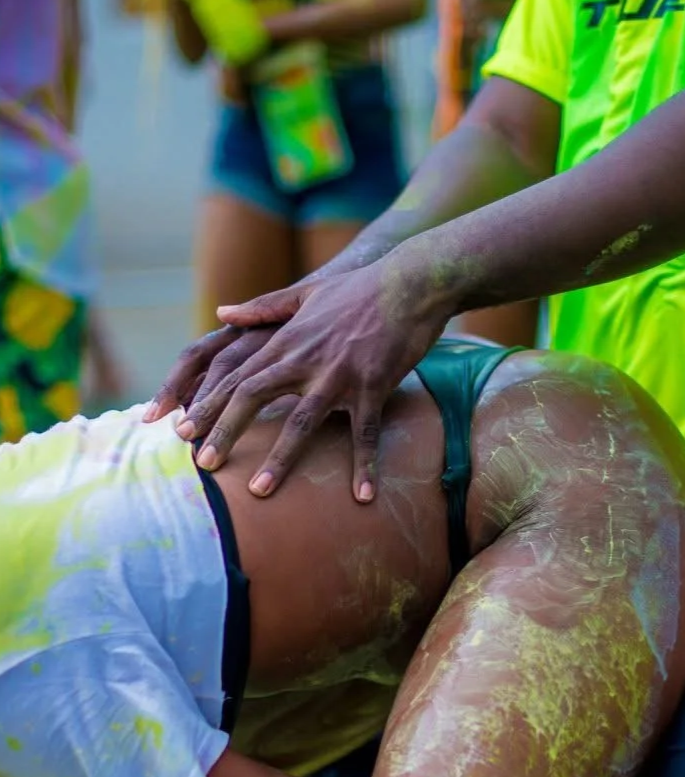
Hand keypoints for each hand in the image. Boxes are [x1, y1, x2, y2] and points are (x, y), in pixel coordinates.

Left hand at [151, 252, 451, 501]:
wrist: (411, 280)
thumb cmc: (360, 288)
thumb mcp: (306, 292)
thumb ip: (264, 307)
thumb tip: (222, 313)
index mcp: (286, 340)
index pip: (235, 376)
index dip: (208, 404)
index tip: (182, 431)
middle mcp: (304, 358)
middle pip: (253, 397)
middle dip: (225, 432)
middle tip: (203, 465)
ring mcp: (339, 373)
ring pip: (301, 421)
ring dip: (279, 459)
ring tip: (258, 491)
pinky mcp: (373, 384)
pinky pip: (365, 432)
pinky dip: (364, 465)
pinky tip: (362, 496)